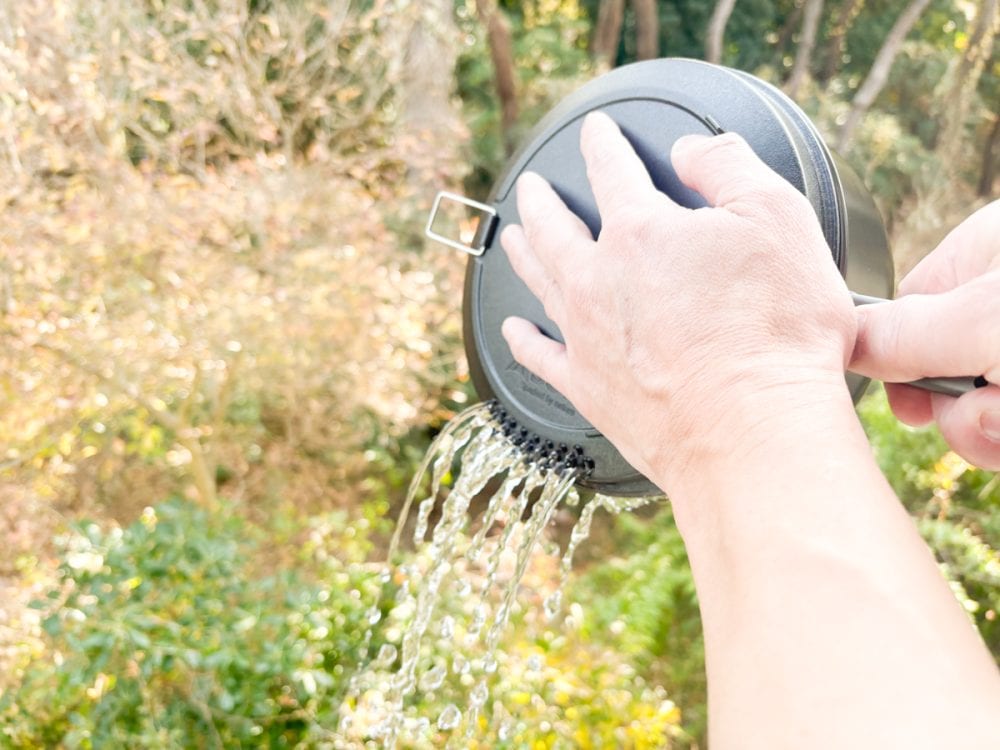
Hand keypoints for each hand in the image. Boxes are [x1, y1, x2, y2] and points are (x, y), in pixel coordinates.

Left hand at [500, 112, 855, 491]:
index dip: (603, 144)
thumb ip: (729, 168)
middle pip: (555, 228)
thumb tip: (690, 149)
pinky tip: (513, 332)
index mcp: (641, 232)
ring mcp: (586, 337)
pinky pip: (540, 357)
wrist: (751, 431)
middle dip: (542, 200)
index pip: (613, 171)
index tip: (595, 131)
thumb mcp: (778, 219)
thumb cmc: (773, 333)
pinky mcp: (587, 389)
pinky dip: (522, 341)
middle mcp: (598, 281)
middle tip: (532, 185)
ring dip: (523, 255)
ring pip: (539, 283)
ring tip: (511, 238)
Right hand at [850, 200, 999, 468]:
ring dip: (992, 432)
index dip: (901, 367)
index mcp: (983, 253)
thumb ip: (904, 334)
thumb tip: (847, 345)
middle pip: (945, 370)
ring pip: (985, 407)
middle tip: (990, 419)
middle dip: (961, 413)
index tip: (913, 409)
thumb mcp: (984, 318)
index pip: (905, 310)